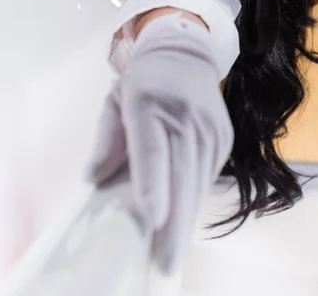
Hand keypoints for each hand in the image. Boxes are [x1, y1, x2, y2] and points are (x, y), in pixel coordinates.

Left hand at [85, 12, 233, 274]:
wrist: (186, 55)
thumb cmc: (144, 82)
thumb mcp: (114, 100)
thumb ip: (105, 138)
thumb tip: (93, 179)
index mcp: (150, 104)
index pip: (152, 150)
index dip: (152, 185)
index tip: (150, 220)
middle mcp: (186, 117)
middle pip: (181, 175)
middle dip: (174, 223)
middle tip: (165, 262)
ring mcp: (210, 127)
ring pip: (199, 181)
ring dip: (187, 220)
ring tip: (173, 254)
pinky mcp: (224, 137)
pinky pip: (208, 175)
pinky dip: (196, 201)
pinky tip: (185, 223)